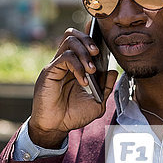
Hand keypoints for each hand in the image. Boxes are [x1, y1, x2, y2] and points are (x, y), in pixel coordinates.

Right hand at [30, 27, 117, 148]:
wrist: (56, 127)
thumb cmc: (72, 115)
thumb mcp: (97, 103)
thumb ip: (106, 88)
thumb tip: (113, 71)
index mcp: (74, 67)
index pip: (80, 42)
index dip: (90, 37)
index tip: (103, 44)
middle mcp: (64, 63)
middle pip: (72, 35)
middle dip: (88, 40)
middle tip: (97, 52)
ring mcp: (56, 65)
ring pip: (69, 41)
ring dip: (84, 52)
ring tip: (92, 69)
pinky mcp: (50, 71)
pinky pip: (65, 58)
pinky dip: (77, 66)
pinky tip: (84, 80)